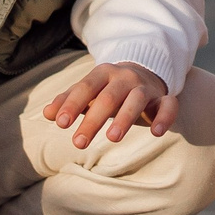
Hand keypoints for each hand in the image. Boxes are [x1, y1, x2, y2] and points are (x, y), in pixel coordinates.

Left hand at [43, 62, 176, 148]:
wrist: (146, 72)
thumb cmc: (109, 88)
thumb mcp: (89, 91)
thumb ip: (68, 100)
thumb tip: (46, 114)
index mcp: (103, 74)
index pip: (85, 87)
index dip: (72, 104)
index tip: (60, 123)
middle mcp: (124, 78)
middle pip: (108, 97)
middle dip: (93, 120)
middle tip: (78, 143)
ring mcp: (145, 87)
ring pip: (136, 100)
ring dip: (124, 118)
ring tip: (111, 138)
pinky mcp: (163, 98)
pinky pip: (168, 105)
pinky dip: (164, 117)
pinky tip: (156, 133)